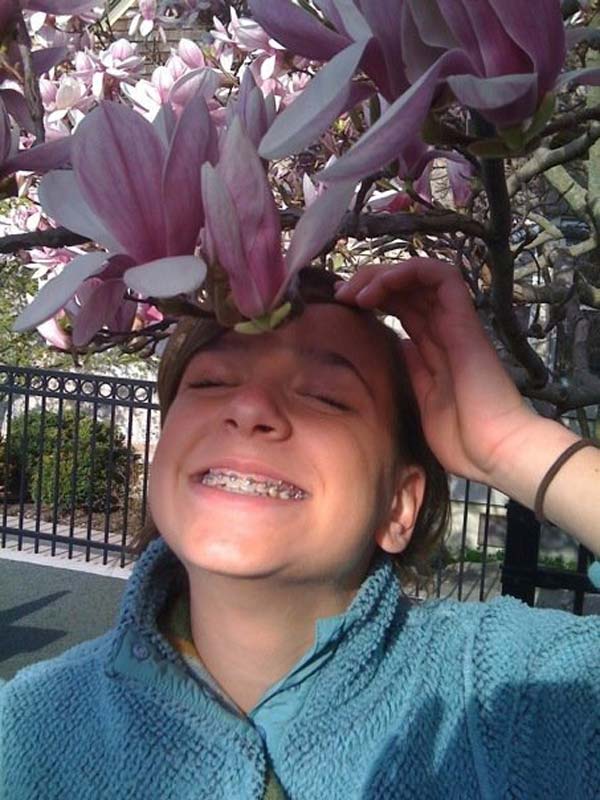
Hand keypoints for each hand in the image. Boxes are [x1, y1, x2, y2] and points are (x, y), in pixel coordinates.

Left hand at [334, 258, 537, 483]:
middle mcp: (443, 329)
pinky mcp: (463, 319)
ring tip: (354, 291)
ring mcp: (454, 322)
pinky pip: (441, 276)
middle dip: (368, 281)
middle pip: (405, 287)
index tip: (340, 307)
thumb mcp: (423, 400)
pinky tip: (380, 286)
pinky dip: (408, 271)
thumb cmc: (463, 439)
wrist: (493, 451)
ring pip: (419, 274)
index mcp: (433, 348)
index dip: (370, 298)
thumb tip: (400, 345)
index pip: (401, 307)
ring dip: (382, 274)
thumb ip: (413, 371)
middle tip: (339, 294)